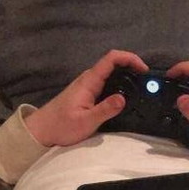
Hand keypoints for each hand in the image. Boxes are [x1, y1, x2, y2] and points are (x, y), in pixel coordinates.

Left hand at [25, 50, 148, 146]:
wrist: (41, 131)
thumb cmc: (61, 126)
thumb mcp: (86, 121)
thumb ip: (105, 110)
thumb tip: (123, 99)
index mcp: (89, 81)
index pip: (111, 59)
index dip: (130, 58)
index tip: (144, 69)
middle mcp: (88, 79)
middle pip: (113, 64)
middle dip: (132, 67)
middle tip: (147, 82)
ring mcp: (87, 86)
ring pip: (110, 74)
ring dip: (126, 77)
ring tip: (140, 89)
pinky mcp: (87, 94)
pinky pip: (106, 84)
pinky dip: (118, 86)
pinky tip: (125, 97)